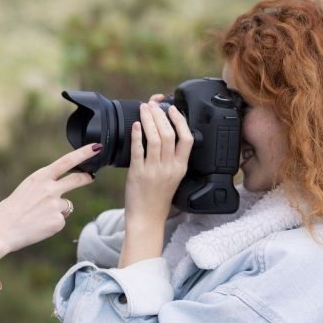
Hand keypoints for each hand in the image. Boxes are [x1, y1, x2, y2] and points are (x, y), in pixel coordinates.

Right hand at [0, 143, 98, 276]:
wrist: (2, 231)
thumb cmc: (9, 211)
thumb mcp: (24, 190)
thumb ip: (41, 187)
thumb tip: (54, 193)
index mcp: (40, 177)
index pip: (67, 161)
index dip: (83, 154)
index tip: (95, 147)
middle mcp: (51, 189)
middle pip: (77, 179)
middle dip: (86, 177)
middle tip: (91, 177)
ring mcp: (56, 205)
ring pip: (65, 205)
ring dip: (57, 209)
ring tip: (38, 216)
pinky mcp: (58, 221)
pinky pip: (60, 220)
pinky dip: (52, 223)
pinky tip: (39, 226)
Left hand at [120, 102, 193, 264]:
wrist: (147, 218)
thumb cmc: (158, 198)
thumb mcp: (173, 177)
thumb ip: (173, 158)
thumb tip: (166, 134)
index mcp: (181, 167)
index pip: (187, 138)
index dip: (180, 120)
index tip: (172, 109)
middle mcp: (169, 167)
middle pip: (169, 134)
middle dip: (160, 116)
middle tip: (153, 105)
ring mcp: (154, 170)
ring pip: (155, 139)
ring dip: (148, 120)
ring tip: (143, 109)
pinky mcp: (138, 174)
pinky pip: (138, 150)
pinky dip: (137, 135)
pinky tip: (134, 125)